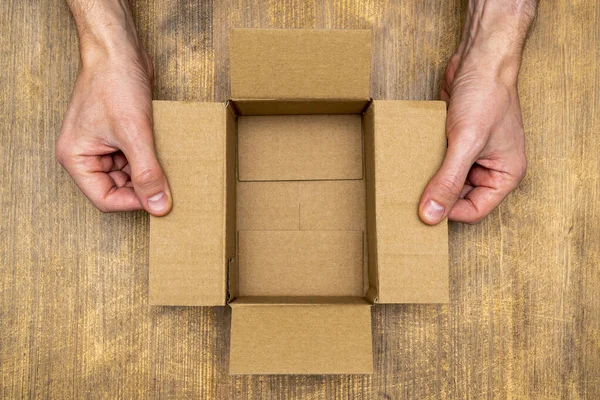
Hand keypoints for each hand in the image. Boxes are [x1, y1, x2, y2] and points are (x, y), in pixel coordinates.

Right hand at [57, 0, 171, 215]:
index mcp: (77, 159)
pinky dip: (152, 159)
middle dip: (144, 187)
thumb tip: (159, 207)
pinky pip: (137, 159)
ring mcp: (104, 146)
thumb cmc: (114, 84)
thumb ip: (147, 173)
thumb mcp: (134, 134)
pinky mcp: (120, 136)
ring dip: (150, 173)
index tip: (160, 199)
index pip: (105, 199)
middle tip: (170, 184)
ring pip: (130, 175)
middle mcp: (87, 155)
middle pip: (119, 189)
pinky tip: (167, 154)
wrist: (119, 50)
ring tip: (169, 166)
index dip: (134, 202)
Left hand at [419, 0, 535, 224]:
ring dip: (429, 180)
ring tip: (408, 180)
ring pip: (446, 180)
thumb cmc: (486, 96)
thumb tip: (431, 215)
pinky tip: (411, 161)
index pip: (475, 210)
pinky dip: (426, 162)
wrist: (480, 59)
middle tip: (410, 198)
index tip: (423, 209)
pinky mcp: (456, 141)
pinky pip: (439, 162)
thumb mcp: (466, 142)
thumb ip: (448, 180)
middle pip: (459, 198)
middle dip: (437, 196)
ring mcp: (473, 155)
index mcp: (505, 175)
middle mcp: (490, 168)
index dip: (449, 212)